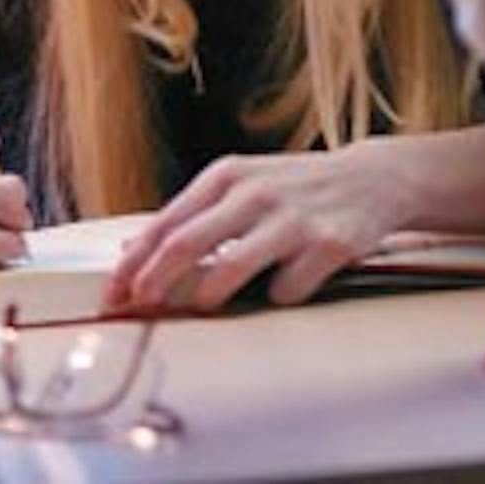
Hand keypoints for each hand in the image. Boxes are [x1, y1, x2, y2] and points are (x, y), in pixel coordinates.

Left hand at [104, 146, 410, 312]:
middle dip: (154, 282)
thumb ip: (190, 216)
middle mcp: (255, 192)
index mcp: (227, 176)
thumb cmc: (293, 188)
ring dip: (208, 296)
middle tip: (137, 308)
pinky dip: (279, 296)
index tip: (112, 294)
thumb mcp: (240, 186)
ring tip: (206, 303)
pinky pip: (286, 290)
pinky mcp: (328, 245)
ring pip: (230, 268)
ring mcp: (292, 218)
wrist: (372, 178)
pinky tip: (290, 282)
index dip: (134, 263)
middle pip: (187, 244)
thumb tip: (129, 251)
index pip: (166, 223)